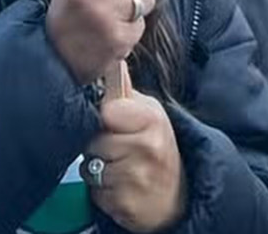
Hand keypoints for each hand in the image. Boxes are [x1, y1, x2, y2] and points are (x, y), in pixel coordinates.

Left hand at [86, 91, 187, 232]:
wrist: (176, 196)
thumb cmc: (156, 148)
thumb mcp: (150, 114)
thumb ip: (126, 93)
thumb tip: (111, 62)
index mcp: (151, 119)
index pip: (106, 111)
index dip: (103, 117)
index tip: (111, 121)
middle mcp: (147, 148)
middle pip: (93, 141)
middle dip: (97, 146)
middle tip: (116, 148)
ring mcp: (136, 179)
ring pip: (90, 168)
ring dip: (97, 170)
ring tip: (118, 168)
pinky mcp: (125, 205)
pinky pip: (95, 193)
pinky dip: (102, 192)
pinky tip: (120, 188)